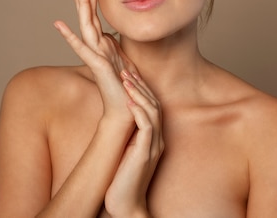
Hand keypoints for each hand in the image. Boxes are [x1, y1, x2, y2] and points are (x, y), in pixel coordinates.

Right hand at [54, 0, 136, 118]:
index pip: (98, 15)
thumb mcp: (125, 60)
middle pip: (90, 15)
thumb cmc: (126, 88)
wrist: (126, 110)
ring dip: (81, 6)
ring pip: (86, 25)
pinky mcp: (97, 65)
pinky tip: (59, 24)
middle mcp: (98, 47)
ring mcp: (96, 55)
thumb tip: (113, 35)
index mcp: (106, 44)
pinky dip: (70, 36)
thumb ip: (117, 48)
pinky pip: (82, 48)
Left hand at [103, 75, 163, 217]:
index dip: (142, 89)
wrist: (126, 206)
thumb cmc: (122, 181)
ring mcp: (153, 146)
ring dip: (139, 94)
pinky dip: (140, 112)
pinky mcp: (146, 154)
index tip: (129, 75)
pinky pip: (147, 128)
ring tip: (127, 80)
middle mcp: (157, 140)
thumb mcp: (126, 153)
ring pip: (152, 112)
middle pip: (155, 105)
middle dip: (140, 86)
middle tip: (127, 70)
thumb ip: (128, 137)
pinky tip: (130, 102)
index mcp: (153, 138)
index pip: (152, 107)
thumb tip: (119, 121)